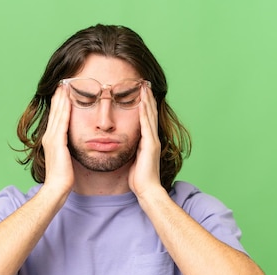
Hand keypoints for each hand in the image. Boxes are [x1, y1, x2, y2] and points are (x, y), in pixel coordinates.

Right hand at [41, 84, 73, 194]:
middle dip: (59, 96)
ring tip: (65, 85)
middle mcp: (49, 136)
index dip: (58, 103)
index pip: (55, 117)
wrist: (56, 188)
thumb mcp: (66, 159)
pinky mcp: (57, 142)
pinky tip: (68, 100)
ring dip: (61, 99)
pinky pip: (62, 122)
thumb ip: (67, 150)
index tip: (63, 92)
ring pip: (58, 114)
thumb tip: (72, 146)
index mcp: (51, 140)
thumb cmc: (63, 178)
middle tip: (63, 82)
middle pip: (55, 112)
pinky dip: (65, 110)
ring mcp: (52, 139)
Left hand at [128, 83, 163, 197]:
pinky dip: (144, 113)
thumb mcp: (133, 160)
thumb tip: (123, 145)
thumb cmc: (139, 179)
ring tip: (144, 86)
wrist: (147, 190)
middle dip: (147, 98)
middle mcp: (152, 139)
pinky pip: (146, 125)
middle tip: (144, 82)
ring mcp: (152, 141)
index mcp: (147, 142)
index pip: (146, 119)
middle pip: (150, 113)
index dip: (144, 105)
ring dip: (147, 100)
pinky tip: (141, 102)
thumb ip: (132, 151)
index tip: (140, 92)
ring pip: (150, 116)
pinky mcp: (150, 145)